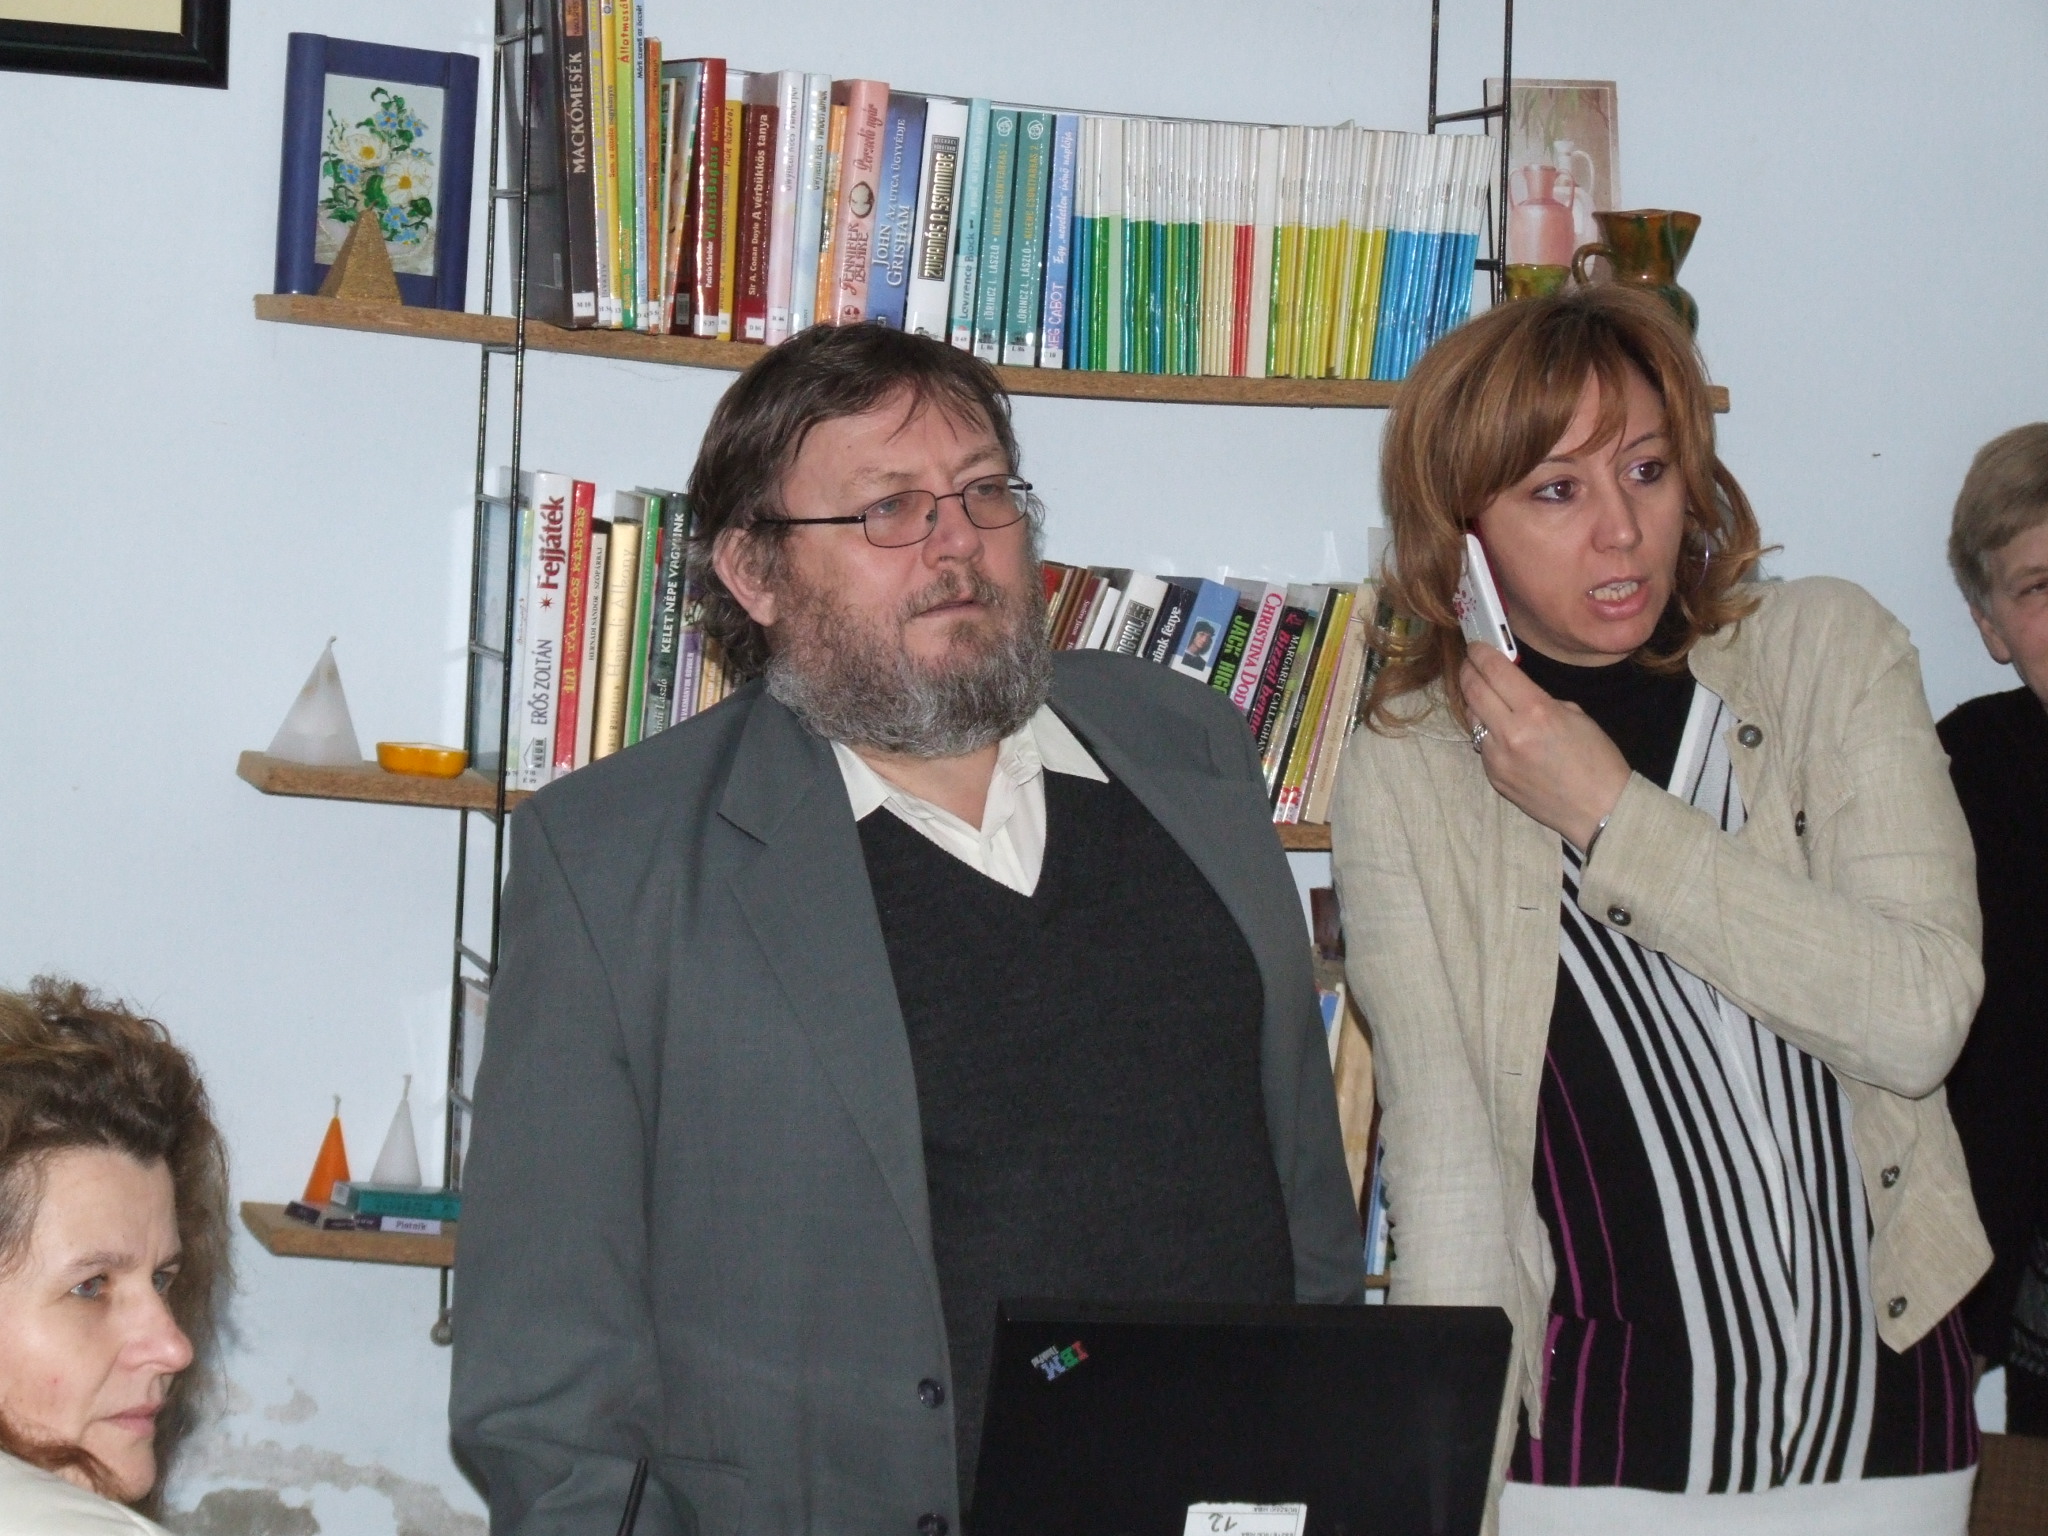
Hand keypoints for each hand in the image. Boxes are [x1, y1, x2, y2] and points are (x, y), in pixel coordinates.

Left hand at [1460, 643, 1631, 851]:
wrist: (1600, 810)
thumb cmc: (1597, 760)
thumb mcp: (1575, 715)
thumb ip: (1539, 698)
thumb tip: (1514, 688)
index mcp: (1535, 710)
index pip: (1494, 671)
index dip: (1481, 653)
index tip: (1476, 646)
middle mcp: (1510, 732)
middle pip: (1472, 690)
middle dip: (1468, 671)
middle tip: (1470, 664)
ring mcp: (1497, 757)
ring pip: (1471, 718)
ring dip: (1474, 701)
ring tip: (1482, 693)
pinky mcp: (1494, 777)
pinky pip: (1482, 745)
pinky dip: (1486, 731)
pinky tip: (1498, 729)